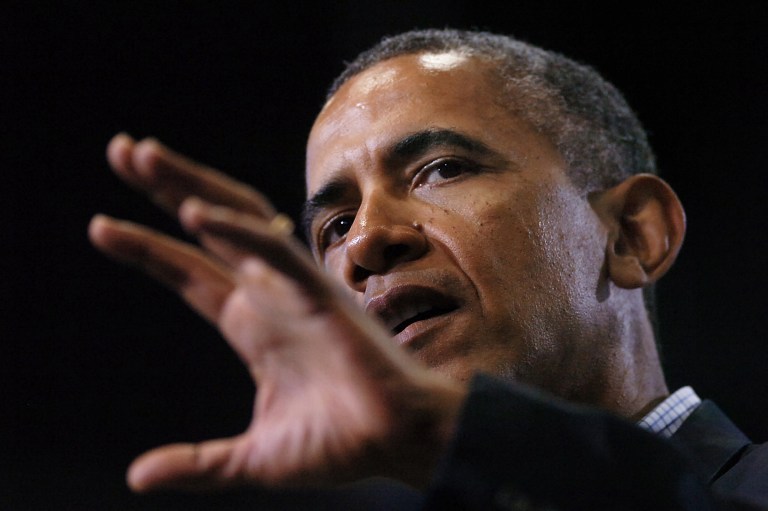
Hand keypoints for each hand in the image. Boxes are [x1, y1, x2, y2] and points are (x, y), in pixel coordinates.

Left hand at [89, 134, 466, 491]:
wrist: (396, 444)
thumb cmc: (338, 444)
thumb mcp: (251, 458)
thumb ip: (199, 461)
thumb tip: (138, 477)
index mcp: (251, 324)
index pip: (188, 272)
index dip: (146, 249)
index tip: (101, 226)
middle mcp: (268, 295)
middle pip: (207, 227)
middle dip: (165, 187)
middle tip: (121, 149)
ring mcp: (294, 288)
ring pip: (238, 218)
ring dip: (192, 185)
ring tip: (142, 155)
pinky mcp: (322, 293)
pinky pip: (276, 251)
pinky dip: (237, 230)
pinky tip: (193, 215)